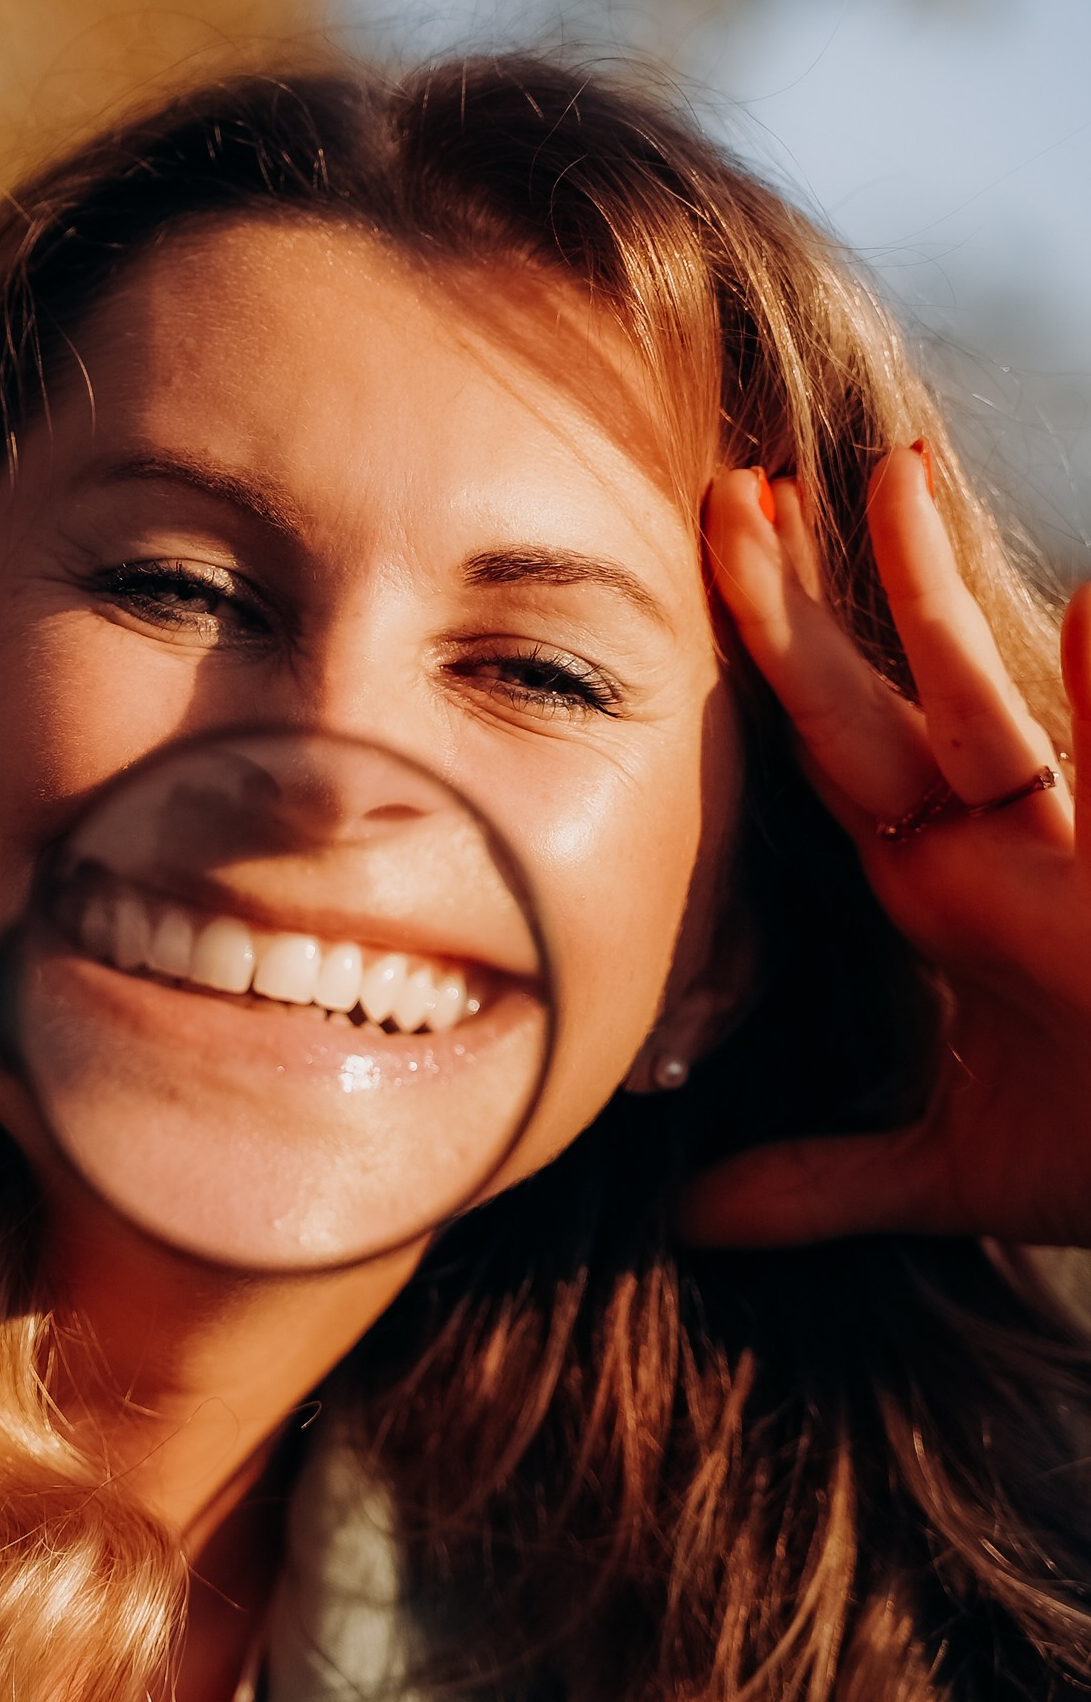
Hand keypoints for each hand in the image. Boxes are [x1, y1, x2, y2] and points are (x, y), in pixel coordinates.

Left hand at [689, 446, 1090, 1251]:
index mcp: (948, 891)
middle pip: (880, 703)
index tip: (704, 554)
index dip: (762, 665)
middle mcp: (1010, 850)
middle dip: (804, 604)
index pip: (831, 754)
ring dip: (940, 604)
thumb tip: (692, 1222)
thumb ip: (825, 1182)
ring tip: (892, 479)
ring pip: (999, 709)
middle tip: (725, 483)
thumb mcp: (958, 1174)